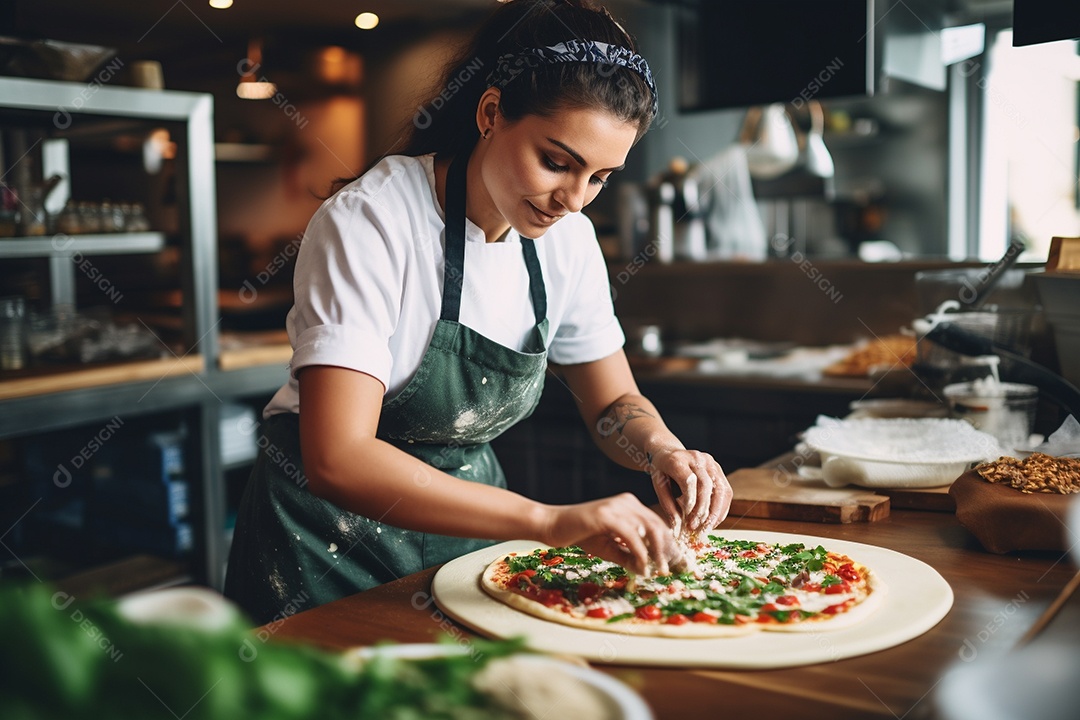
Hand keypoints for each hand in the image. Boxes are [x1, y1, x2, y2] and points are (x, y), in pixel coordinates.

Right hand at [541, 493, 681, 575]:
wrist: (552, 525)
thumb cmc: (579, 535)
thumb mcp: (609, 547)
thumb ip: (629, 556)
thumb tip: (647, 570)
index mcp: (630, 505)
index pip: (658, 524)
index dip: (669, 545)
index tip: (676, 565)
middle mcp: (626, 502)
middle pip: (658, 526)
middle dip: (668, 550)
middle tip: (671, 571)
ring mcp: (616, 506)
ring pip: (649, 530)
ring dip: (657, 554)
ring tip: (658, 572)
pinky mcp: (606, 515)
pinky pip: (631, 536)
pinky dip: (640, 554)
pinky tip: (641, 568)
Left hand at [648, 448, 731, 534]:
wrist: (668, 452)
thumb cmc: (661, 470)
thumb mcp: (658, 485)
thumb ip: (667, 505)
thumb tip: (678, 527)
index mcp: (678, 460)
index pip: (689, 481)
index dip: (691, 502)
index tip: (688, 521)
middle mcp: (696, 458)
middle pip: (706, 486)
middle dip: (703, 511)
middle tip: (696, 528)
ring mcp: (710, 462)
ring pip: (721, 489)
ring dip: (716, 512)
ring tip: (708, 528)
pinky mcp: (718, 468)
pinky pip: (726, 490)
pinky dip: (722, 508)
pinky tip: (714, 520)